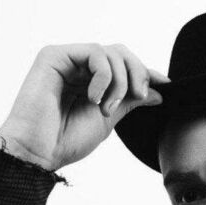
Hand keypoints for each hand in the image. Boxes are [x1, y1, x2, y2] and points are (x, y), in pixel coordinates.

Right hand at [0, 43, 169, 170]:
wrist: (39, 152)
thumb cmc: (67, 140)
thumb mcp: (109, 119)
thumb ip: (129, 101)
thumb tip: (157, 91)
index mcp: (92, 82)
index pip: (124, 67)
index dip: (146, 72)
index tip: (166, 85)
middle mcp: (79, 68)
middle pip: (121, 53)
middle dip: (138, 74)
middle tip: (139, 97)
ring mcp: (67, 60)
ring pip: (111, 52)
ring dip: (120, 82)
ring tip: (107, 109)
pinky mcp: (54, 56)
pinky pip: (94, 52)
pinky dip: (104, 76)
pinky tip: (95, 99)